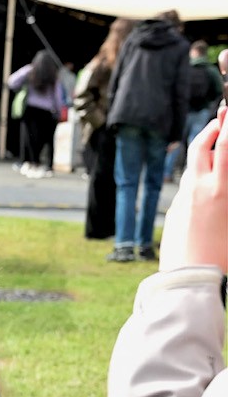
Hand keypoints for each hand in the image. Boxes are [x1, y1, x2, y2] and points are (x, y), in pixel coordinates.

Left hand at [160, 106, 227, 273]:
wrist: (189, 277)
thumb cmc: (223, 255)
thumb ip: (226, 191)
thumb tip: (223, 179)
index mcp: (221, 189)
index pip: (226, 145)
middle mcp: (199, 188)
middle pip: (201, 146)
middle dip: (212, 128)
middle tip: (221, 119)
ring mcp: (184, 198)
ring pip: (193, 166)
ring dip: (204, 152)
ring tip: (216, 146)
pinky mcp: (175, 210)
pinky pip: (187, 186)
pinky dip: (198, 176)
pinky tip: (207, 181)